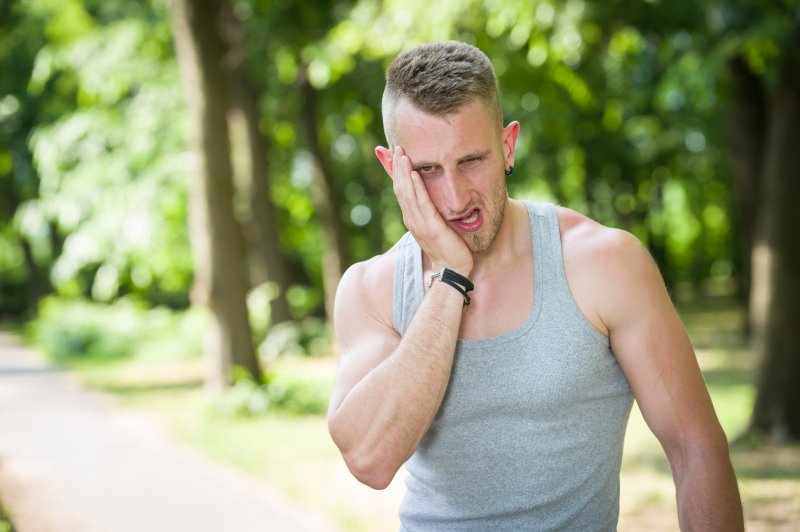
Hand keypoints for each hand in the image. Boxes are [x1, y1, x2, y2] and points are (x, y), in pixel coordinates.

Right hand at [391, 146, 472, 274]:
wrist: (452, 270)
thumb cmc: (448, 249)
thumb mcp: (436, 226)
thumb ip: (431, 213)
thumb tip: (431, 200)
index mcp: (412, 218)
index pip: (402, 191)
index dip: (398, 172)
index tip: (397, 155)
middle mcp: (412, 219)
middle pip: (401, 188)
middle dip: (398, 167)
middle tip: (397, 147)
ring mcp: (419, 223)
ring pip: (408, 193)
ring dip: (405, 172)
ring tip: (402, 154)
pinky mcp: (431, 227)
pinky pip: (423, 203)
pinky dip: (417, 187)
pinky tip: (415, 174)